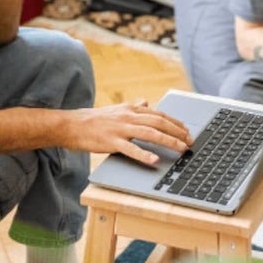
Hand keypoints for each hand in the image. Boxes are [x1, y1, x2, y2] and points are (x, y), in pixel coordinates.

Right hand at [66, 99, 192, 164]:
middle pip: (158, 122)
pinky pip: (130, 149)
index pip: (158, 114)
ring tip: (181, 149)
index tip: (187, 130)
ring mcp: (120, 129)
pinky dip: (144, 155)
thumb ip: (134, 107)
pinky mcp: (111, 142)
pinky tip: (155, 160)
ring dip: (168, 141)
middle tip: (190, 141)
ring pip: (149, 134)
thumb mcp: (117, 110)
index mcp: (131, 109)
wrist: (72, 124)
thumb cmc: (95, 120)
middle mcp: (128, 116)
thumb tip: (147, 102)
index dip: (174, 122)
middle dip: (177, 132)